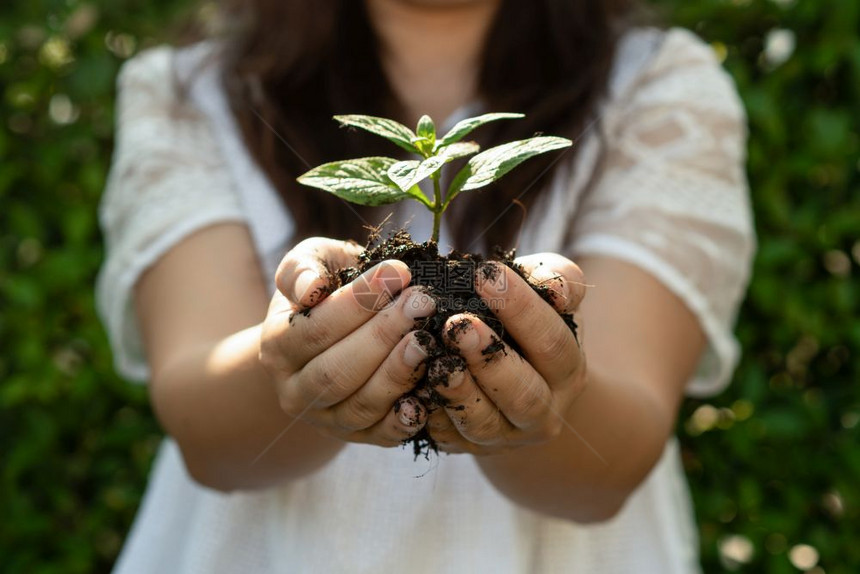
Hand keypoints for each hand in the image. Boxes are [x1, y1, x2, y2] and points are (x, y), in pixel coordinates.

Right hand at [259, 237, 436, 446]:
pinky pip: (382, 434)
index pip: (315, 329)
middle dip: (382, 336)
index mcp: (277, 346)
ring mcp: (327, 420)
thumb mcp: (310, 264)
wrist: (333, 335)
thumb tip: (311, 288)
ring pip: (361, 405)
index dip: (358, 302)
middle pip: (337, 371)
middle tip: (422, 304)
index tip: (398, 272)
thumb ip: (302, 268)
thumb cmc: (328, 289)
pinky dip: (405, 418)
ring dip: (397, 373)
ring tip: (427, 340)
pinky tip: (428, 394)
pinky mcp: (359, 436)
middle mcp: (295, 391)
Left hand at [426, 254, 586, 454]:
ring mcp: (505, 436)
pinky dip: (428, 415)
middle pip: (523, 393)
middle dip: (489, 358)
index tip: (486, 276)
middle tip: (457, 324)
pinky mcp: (467, 447)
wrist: (513, 381)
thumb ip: (556, 281)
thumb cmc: (526, 325)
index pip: (551, 342)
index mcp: (567, 369)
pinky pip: (446, 437)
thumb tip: (556, 291)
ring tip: (434, 360)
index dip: (521, 310)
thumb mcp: (547, 297)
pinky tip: (412, 390)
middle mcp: (543, 411)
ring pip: (484, 424)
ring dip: (458, 392)